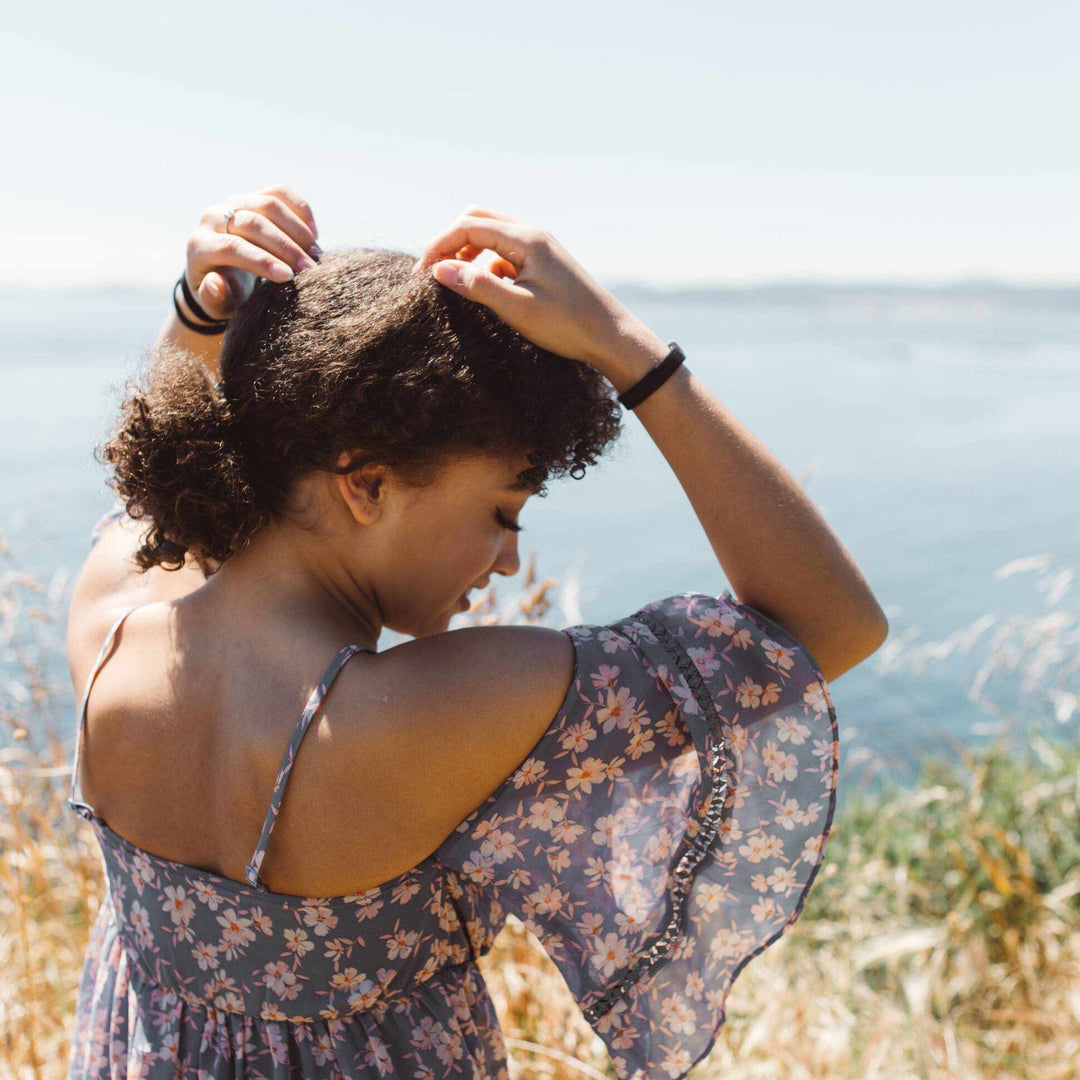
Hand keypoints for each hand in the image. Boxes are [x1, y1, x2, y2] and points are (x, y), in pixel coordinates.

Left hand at [182, 183, 321, 322]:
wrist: (224, 271)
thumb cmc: (224, 293)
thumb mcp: (215, 305)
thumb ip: (213, 298)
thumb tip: (216, 283)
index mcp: (201, 245)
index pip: (231, 247)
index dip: (261, 260)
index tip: (289, 277)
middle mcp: (214, 217)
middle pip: (253, 223)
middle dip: (285, 247)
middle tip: (310, 270)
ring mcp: (235, 203)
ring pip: (269, 204)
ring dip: (297, 230)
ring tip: (316, 254)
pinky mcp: (254, 196)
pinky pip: (280, 192)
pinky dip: (301, 210)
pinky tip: (314, 235)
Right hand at [410, 206, 662, 371]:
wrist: (612, 338)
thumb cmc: (568, 326)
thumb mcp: (517, 309)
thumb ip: (477, 286)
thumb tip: (439, 269)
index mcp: (526, 240)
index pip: (468, 226)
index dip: (439, 246)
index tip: (421, 275)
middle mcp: (533, 235)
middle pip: (478, 220)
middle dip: (451, 242)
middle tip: (434, 273)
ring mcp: (541, 249)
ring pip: (492, 236)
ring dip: (468, 253)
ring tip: (456, 284)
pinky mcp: (545, 264)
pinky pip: (506, 254)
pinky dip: (488, 266)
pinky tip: (488, 293)